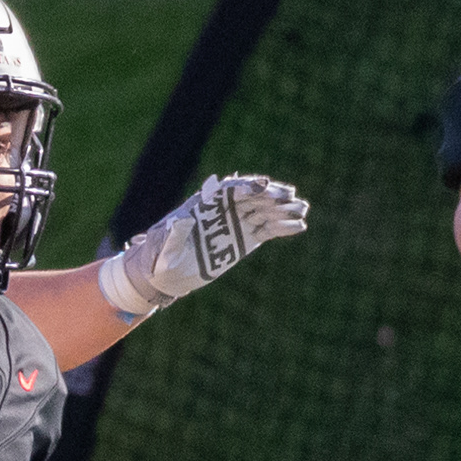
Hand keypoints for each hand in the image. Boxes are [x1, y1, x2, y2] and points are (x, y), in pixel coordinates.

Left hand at [100, 173, 309, 317]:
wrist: (164, 275)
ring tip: (303, 209)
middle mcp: (222, 210)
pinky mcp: (243, 241)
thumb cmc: (158, 257)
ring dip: (283, 210)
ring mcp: (234, 224)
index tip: (264, 186)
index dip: (247, 186)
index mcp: (203, 205)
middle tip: (291, 196)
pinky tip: (299, 226)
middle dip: (271, 196)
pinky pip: (266, 230)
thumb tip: (182, 219)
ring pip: (262, 212)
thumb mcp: (162, 247)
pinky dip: (282, 228)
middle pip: (251, 197)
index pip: (229, 190)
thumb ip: (173, 234)